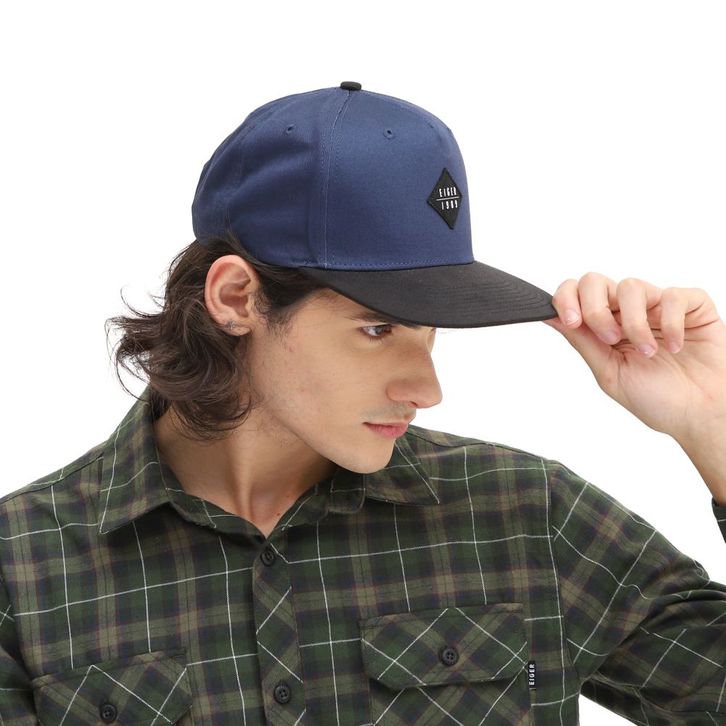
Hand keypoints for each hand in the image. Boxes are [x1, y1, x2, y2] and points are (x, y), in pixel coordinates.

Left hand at [542, 273, 725, 446]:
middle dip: (595, 309)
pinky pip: (672, 295)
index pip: (575, 294)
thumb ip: (583, 342)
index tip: (572, 321)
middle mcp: (628, 313)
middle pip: (595, 281)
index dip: (567, 300)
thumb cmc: (661, 400)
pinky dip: (671, 323)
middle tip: (610, 338)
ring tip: (648, 352)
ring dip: (634, 323)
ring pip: (631, 286)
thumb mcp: (610, 373)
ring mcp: (659, 307)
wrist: (704, 414)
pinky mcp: (692, 305)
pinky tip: (676, 346)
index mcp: (604, 328)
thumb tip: (550, 318)